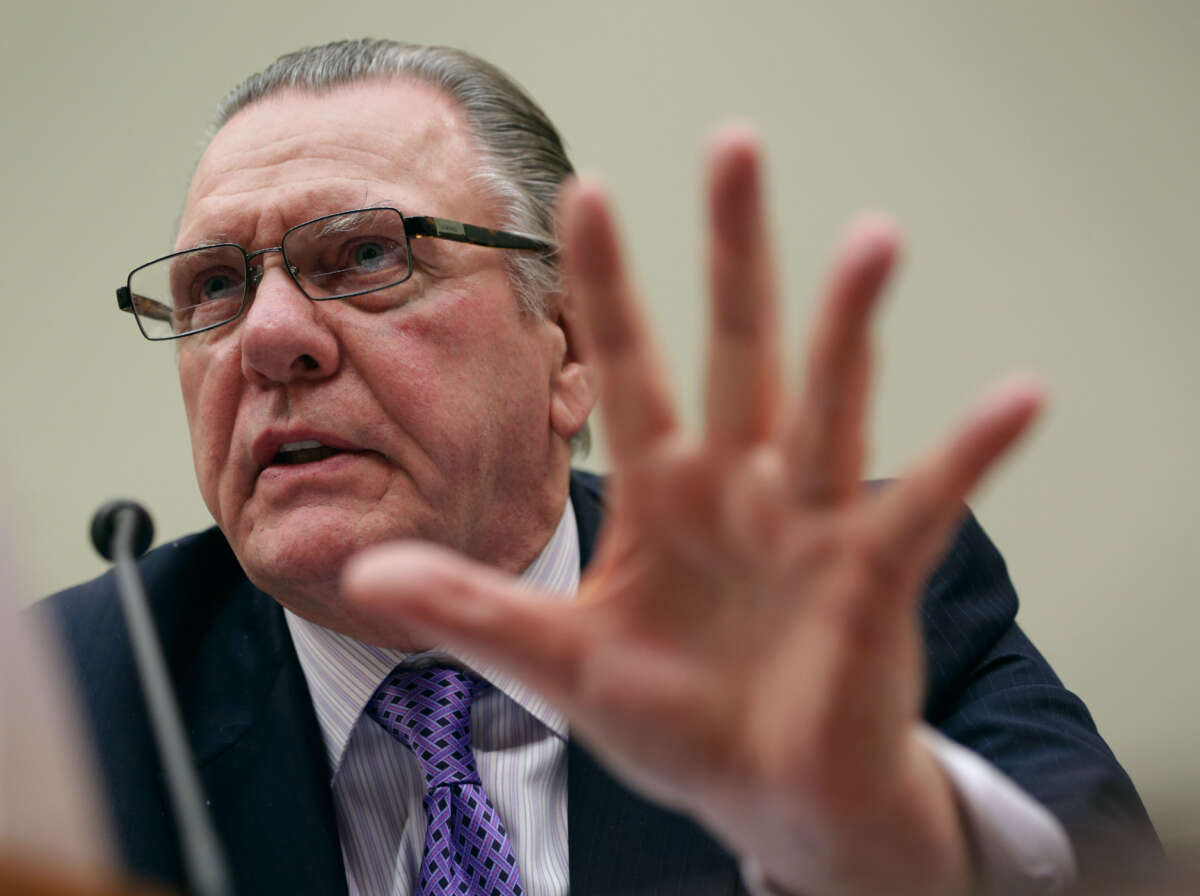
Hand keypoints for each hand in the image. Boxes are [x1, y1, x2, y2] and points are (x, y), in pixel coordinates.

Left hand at [343, 126, 1042, 895]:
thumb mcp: (562, 660)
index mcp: (665, 493)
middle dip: (733, 252)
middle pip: (737, 349)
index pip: (630, 365)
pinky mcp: (871, 573)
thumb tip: (365, 576)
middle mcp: (741, 486)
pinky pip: (927, 504)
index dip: (607, 284)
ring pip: (829, 402)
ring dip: (851, 325)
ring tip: (874, 238)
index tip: (583, 192)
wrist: (767, 796)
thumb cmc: (677, 721)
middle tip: (735, 146)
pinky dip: (971, 455)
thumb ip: (475, 612)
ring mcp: (809, 522)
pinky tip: (1017, 399)